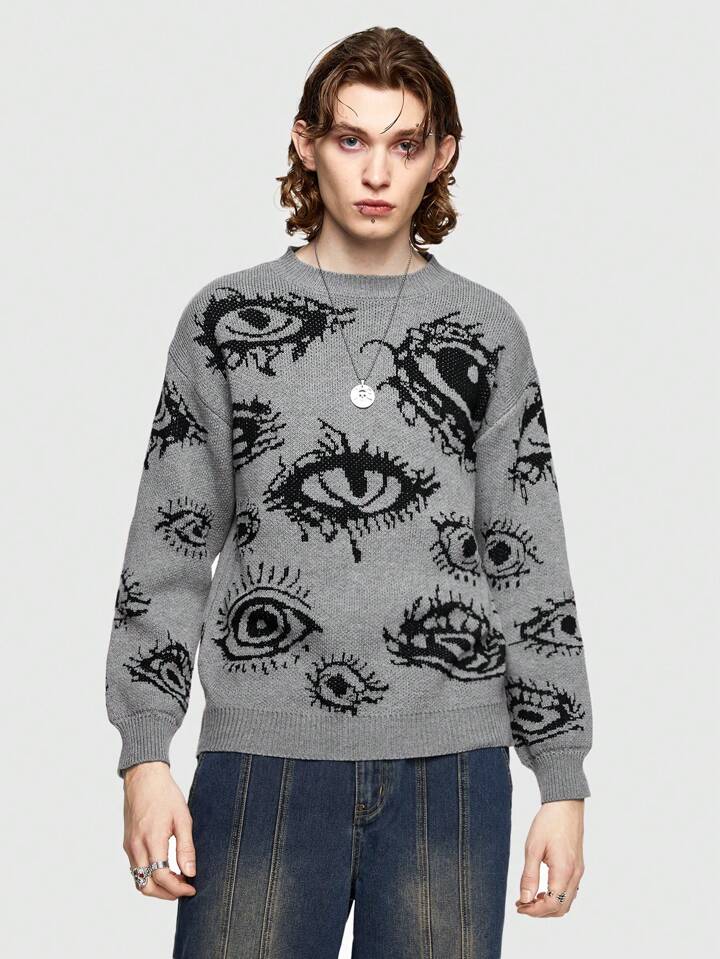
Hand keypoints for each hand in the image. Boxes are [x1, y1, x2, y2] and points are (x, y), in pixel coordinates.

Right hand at [122, 761, 196, 899]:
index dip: (178, 888)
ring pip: (139, 880)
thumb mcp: (182, 818)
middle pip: (147, 886)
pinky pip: (136, 869)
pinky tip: (165, 869)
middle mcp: (136, 847)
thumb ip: (186, 847)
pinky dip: (149, 876)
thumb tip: (190, 872)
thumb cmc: (165, 794)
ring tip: (177, 880)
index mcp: (151, 840)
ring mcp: (129, 846)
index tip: (192, 888)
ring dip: (157, 887)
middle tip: (185, 888)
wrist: (144, 778)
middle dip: (167, 894)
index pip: (161, 877)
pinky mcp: (128, 844)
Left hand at [515, 799, 584, 917]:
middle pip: (561, 908)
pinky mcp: (577, 867)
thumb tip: (525, 898)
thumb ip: (529, 876)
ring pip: (566, 902)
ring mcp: (578, 871)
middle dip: (541, 911)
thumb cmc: (548, 823)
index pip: (552, 904)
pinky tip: (543, 889)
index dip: (534, 911)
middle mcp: (575, 875)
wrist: (565, 805)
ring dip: (549, 905)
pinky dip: (556, 897)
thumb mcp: (533, 848)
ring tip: (530, 898)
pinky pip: (569, 891)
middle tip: (522, 904)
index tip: (519, 905)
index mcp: (564, 871)